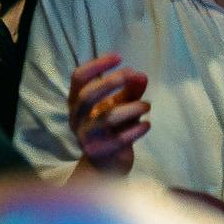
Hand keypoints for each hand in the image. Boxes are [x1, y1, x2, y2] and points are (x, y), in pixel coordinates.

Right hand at [68, 53, 152, 170]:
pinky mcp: (100, 152)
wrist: (105, 165)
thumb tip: (141, 75)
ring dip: (132, 108)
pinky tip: (147, 125)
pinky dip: (137, 129)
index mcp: (76, 103)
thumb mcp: (119, 106)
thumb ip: (130, 91)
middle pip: (87, 96)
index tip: (118, 57)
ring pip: (107, 118)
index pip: (78, 78)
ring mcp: (86, 136)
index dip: (96, 65)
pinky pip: (120, 139)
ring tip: (147, 105)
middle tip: (131, 75)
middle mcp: (76, 118)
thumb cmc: (111, 129)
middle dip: (110, 83)